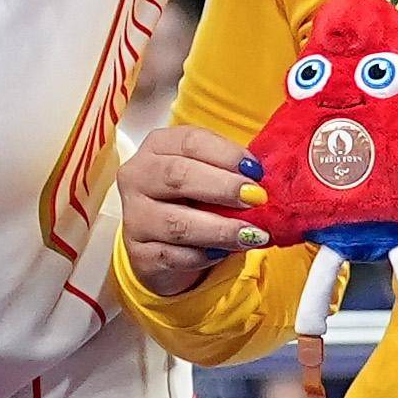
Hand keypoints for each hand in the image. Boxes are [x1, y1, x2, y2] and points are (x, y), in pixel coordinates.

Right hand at [117, 122, 265, 293]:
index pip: (190, 142)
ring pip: (177, 223)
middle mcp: (137, 177)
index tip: (256, 171)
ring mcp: (133, 217)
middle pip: (177, 176)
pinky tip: (224, 253)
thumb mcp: (208, 176)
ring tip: (252, 234)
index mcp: (157, 148)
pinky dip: (204, 256)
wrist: (164, 247)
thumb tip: (264, 181)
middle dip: (222, 187)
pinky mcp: (138, 253)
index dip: (226, 154)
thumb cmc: (193, 202)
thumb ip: (230, 172)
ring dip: (221, 229)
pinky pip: (174, 256)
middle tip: (256, 199)